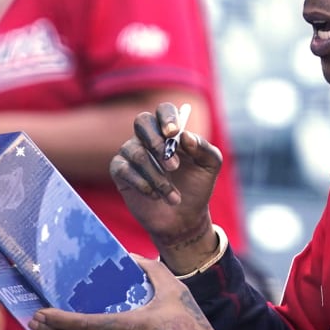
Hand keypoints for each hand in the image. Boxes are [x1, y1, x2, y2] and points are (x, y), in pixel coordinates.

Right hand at [111, 103, 223, 269]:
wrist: (183, 218)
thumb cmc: (196, 187)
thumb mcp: (210, 167)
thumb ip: (204, 148)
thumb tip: (185, 136)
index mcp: (170, 131)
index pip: (163, 110)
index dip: (167, 117)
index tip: (174, 133)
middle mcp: (148, 137)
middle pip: (142, 121)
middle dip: (158, 143)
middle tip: (174, 166)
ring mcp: (131, 152)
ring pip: (138, 154)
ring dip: (158, 177)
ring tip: (172, 196)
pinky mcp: (120, 171)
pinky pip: (124, 170)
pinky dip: (143, 185)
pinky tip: (155, 196)